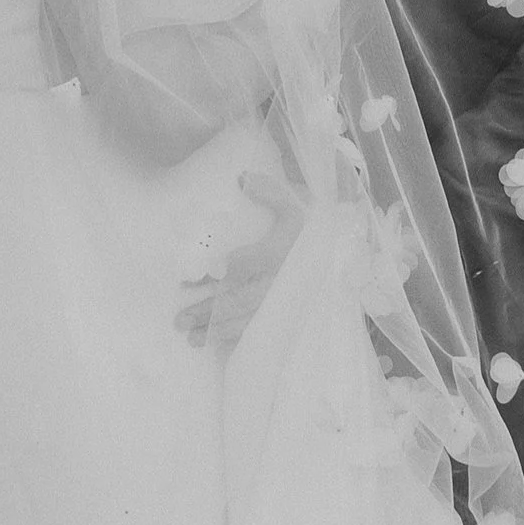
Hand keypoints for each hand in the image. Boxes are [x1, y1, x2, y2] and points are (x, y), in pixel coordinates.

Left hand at [176, 165, 304, 354]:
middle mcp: (276, 283)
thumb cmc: (314, 231)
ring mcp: (281, 303)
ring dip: (216, 331)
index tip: (185, 283)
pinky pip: (261, 331)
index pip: (237, 268)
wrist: (345, 255)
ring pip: (245, 321)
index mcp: (275, 255)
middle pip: (235, 301)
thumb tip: (241, 178)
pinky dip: (238, 340)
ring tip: (191, 339)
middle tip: (178, 321)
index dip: (209, 277)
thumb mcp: (296, 206)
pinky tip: (219, 345)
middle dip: (205, 313)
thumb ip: (270, 192)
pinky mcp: (287, 316)